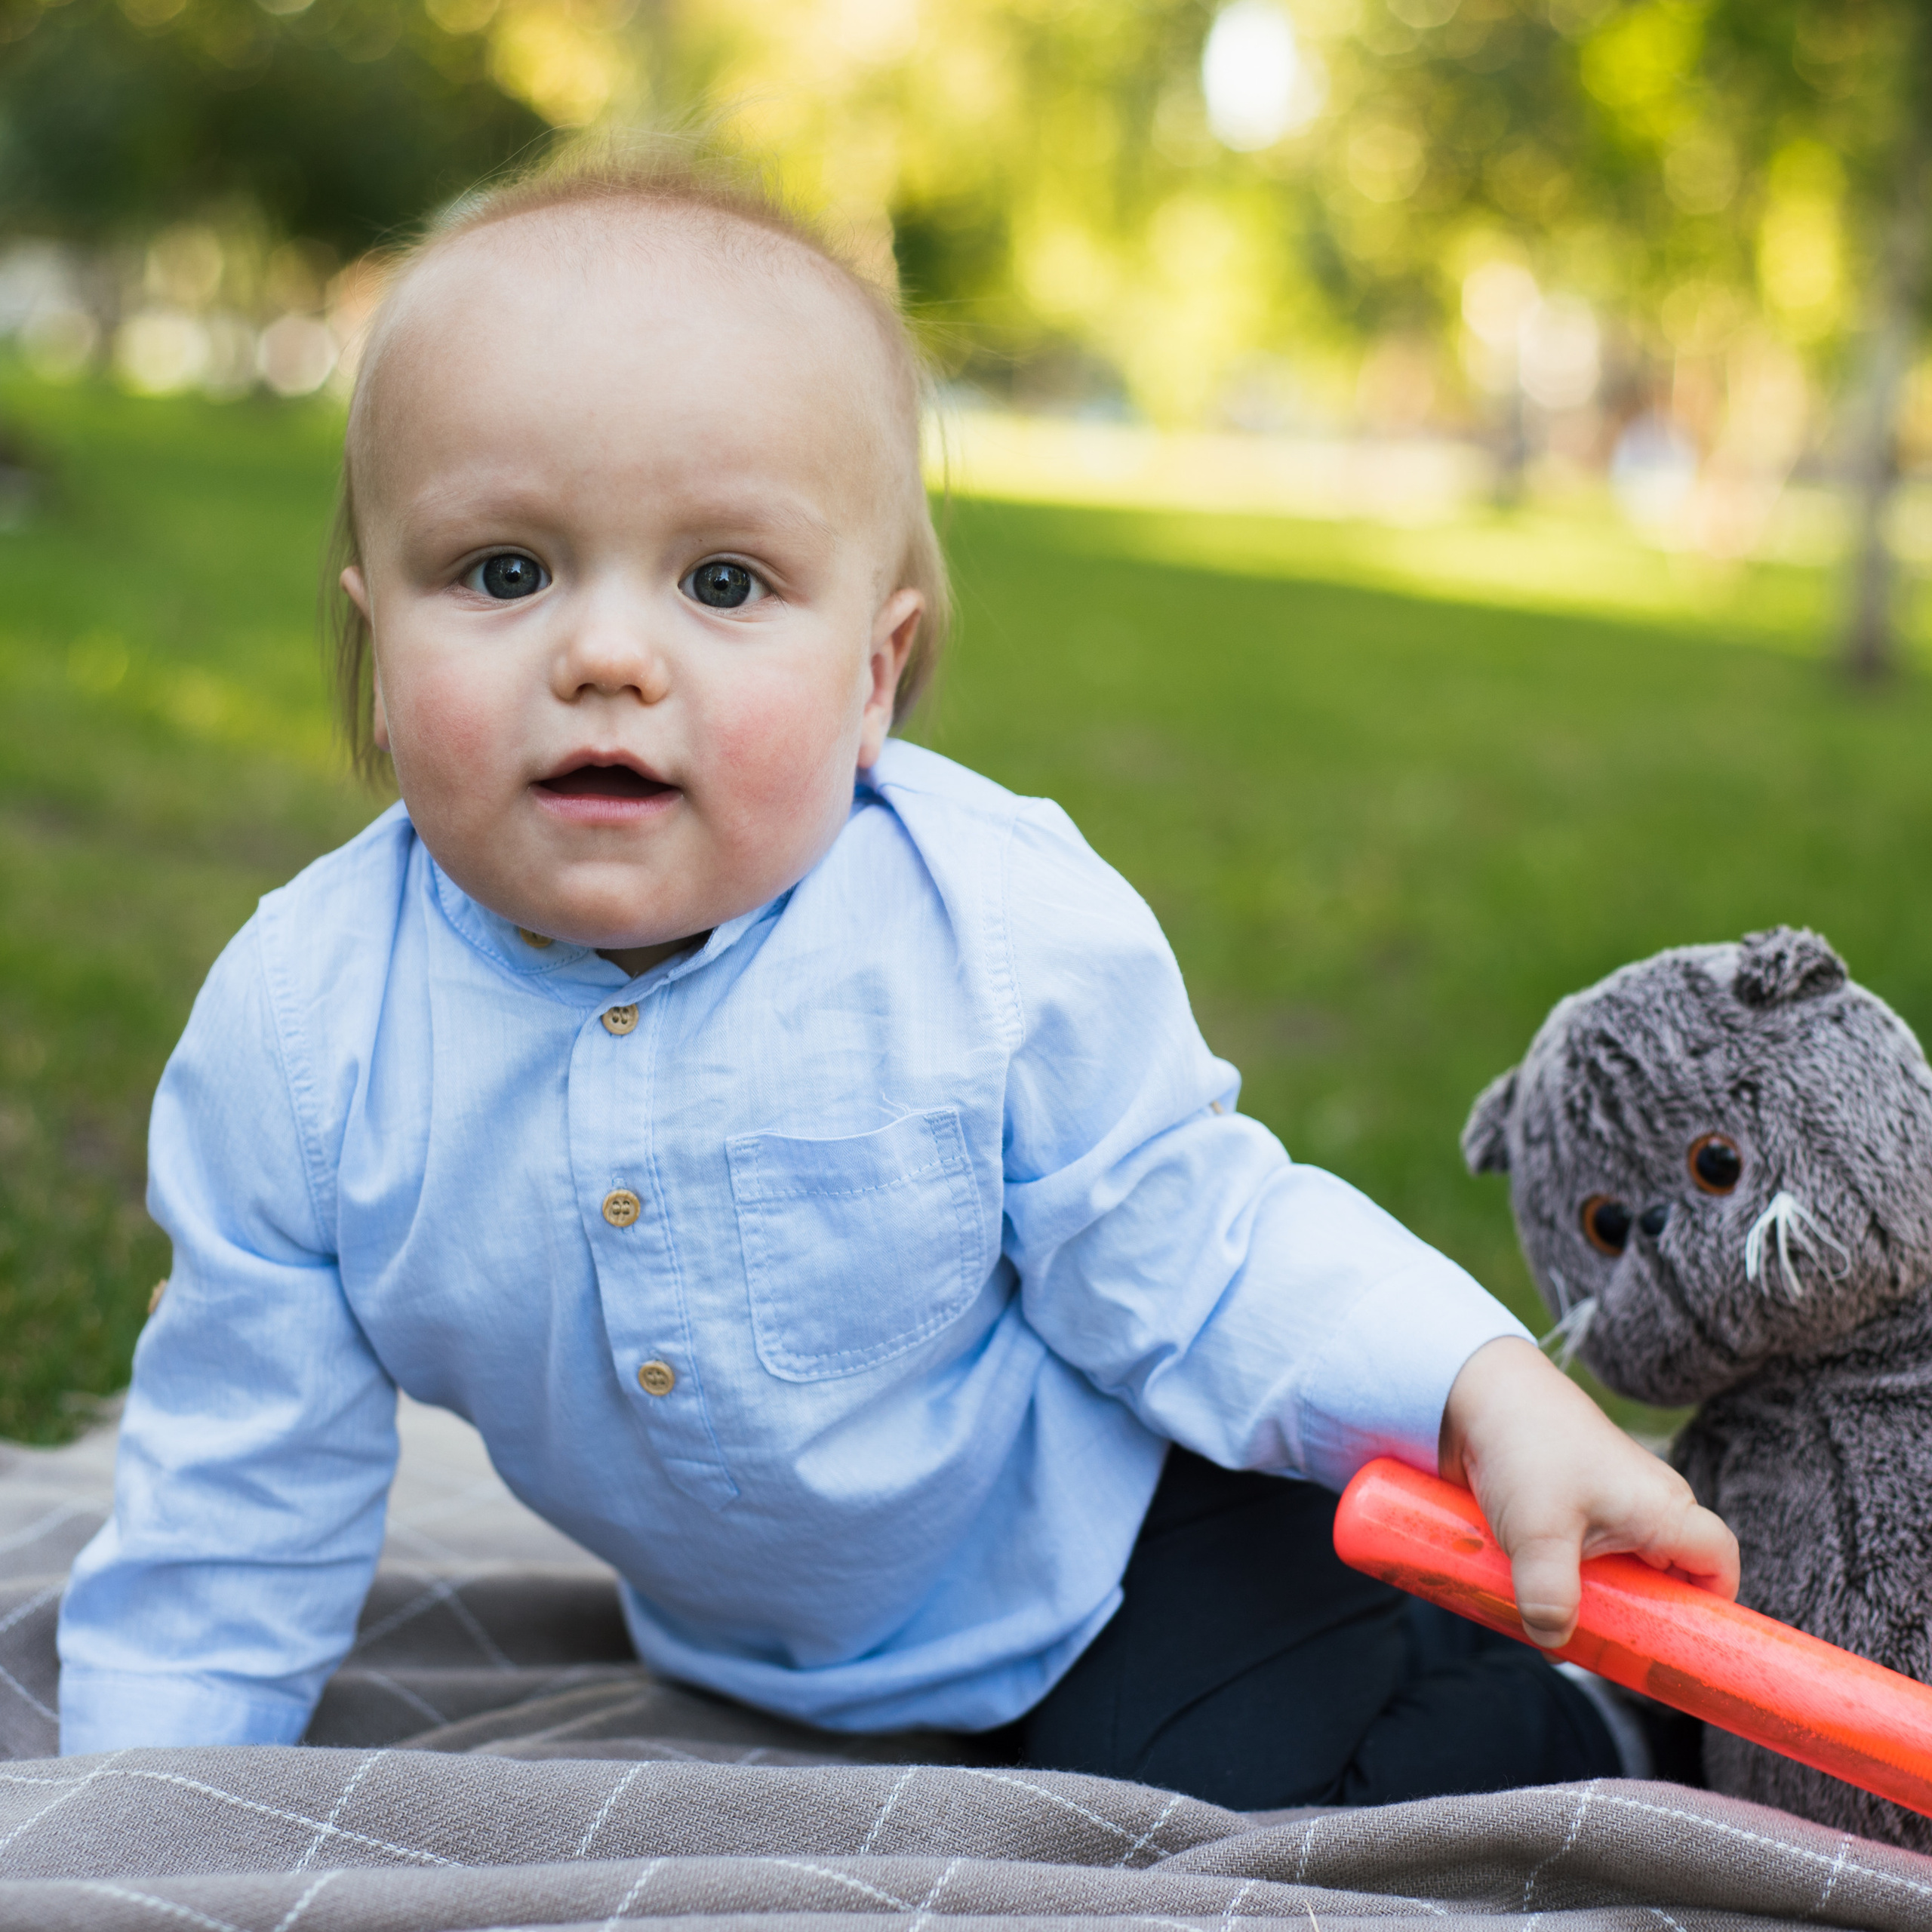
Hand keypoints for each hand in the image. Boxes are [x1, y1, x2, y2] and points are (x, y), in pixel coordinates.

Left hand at [1438, 1335, 1738, 1647]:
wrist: (1471, 1389)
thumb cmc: (1524, 1447)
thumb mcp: (1539, 1531)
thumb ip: (1550, 1594)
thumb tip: (1554, 1644)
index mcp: (1664, 1508)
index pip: (1720, 1565)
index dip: (1713, 1608)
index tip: (1677, 1644)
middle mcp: (1645, 1506)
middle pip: (1667, 1579)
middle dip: (1639, 1617)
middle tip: (1604, 1649)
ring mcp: (1604, 1505)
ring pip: (1617, 1570)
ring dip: (1591, 1598)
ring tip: (1555, 1622)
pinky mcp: (1565, 1505)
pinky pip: (1579, 1554)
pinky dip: (1560, 1577)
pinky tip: (1526, 1592)